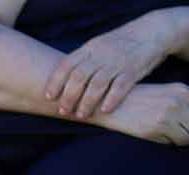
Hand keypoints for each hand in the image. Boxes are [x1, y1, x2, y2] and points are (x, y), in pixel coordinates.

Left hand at [44, 10, 181, 118]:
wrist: (152, 32)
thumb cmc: (118, 45)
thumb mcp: (97, 46)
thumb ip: (82, 61)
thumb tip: (59, 83)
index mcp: (90, 48)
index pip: (67, 64)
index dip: (56, 81)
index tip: (49, 97)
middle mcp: (102, 54)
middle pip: (80, 76)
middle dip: (69, 96)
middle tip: (63, 111)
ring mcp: (118, 61)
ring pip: (98, 84)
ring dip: (87, 102)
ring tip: (81, 115)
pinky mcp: (134, 69)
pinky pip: (121, 86)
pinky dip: (111, 99)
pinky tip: (104, 110)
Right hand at [95, 81, 188, 144]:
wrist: (105, 104)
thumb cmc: (131, 105)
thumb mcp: (161, 98)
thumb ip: (179, 106)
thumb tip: (187, 125)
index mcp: (182, 90)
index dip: (188, 124)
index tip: (180, 127)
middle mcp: (180, 98)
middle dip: (187, 131)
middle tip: (171, 134)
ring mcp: (170, 111)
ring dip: (180, 138)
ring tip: (163, 135)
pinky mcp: (158, 124)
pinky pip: (177, 141)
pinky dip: (170, 143)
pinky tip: (155, 136)